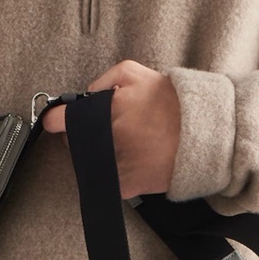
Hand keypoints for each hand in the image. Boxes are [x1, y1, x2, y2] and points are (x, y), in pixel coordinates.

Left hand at [41, 59, 180, 198]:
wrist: (202, 135)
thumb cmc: (171, 103)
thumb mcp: (136, 73)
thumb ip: (103, 81)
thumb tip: (84, 97)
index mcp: (105, 112)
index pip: (60, 120)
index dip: (56, 119)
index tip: (55, 121)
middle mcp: (106, 141)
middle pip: (73, 144)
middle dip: (81, 136)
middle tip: (102, 130)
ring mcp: (115, 167)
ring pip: (88, 164)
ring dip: (96, 155)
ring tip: (122, 145)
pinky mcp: (126, 186)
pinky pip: (105, 180)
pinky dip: (112, 172)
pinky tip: (130, 160)